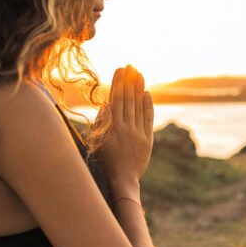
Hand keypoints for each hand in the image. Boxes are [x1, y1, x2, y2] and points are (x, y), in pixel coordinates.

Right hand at [89, 64, 153, 183]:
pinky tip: (147, 94)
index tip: (120, 69)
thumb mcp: (97, 142)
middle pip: (128, 99)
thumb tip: (106, 104)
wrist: (122, 180)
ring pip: (139, 107)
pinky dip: (148, 106)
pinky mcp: (147, 140)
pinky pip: (148, 119)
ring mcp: (137, 134)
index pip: (115, 99)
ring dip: (139, 89)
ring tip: (139, 75)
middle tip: (131, 66)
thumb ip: (102, 123)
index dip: (118, 83)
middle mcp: (125, 128)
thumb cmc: (105, 162)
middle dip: (129, 81)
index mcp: (111, 127)